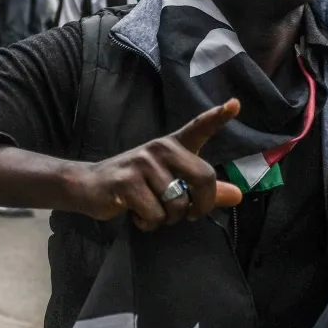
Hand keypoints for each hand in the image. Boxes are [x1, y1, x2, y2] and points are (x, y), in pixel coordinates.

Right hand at [69, 100, 244, 230]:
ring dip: (167, 219)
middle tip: (189, 215)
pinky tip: (136, 214)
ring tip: (151, 210)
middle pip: (203, 177)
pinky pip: (155, 213)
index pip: (199, 128)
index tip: (234, 104)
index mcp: (173, 146)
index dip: (218, 117)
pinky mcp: (127, 181)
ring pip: (177, 204)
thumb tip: (237, 195)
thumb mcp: (170, 185)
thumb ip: (203, 190)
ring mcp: (143, 162)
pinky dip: (148, 223)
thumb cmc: (136, 186)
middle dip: (201, 205)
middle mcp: (160, 148)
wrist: (90, 186)